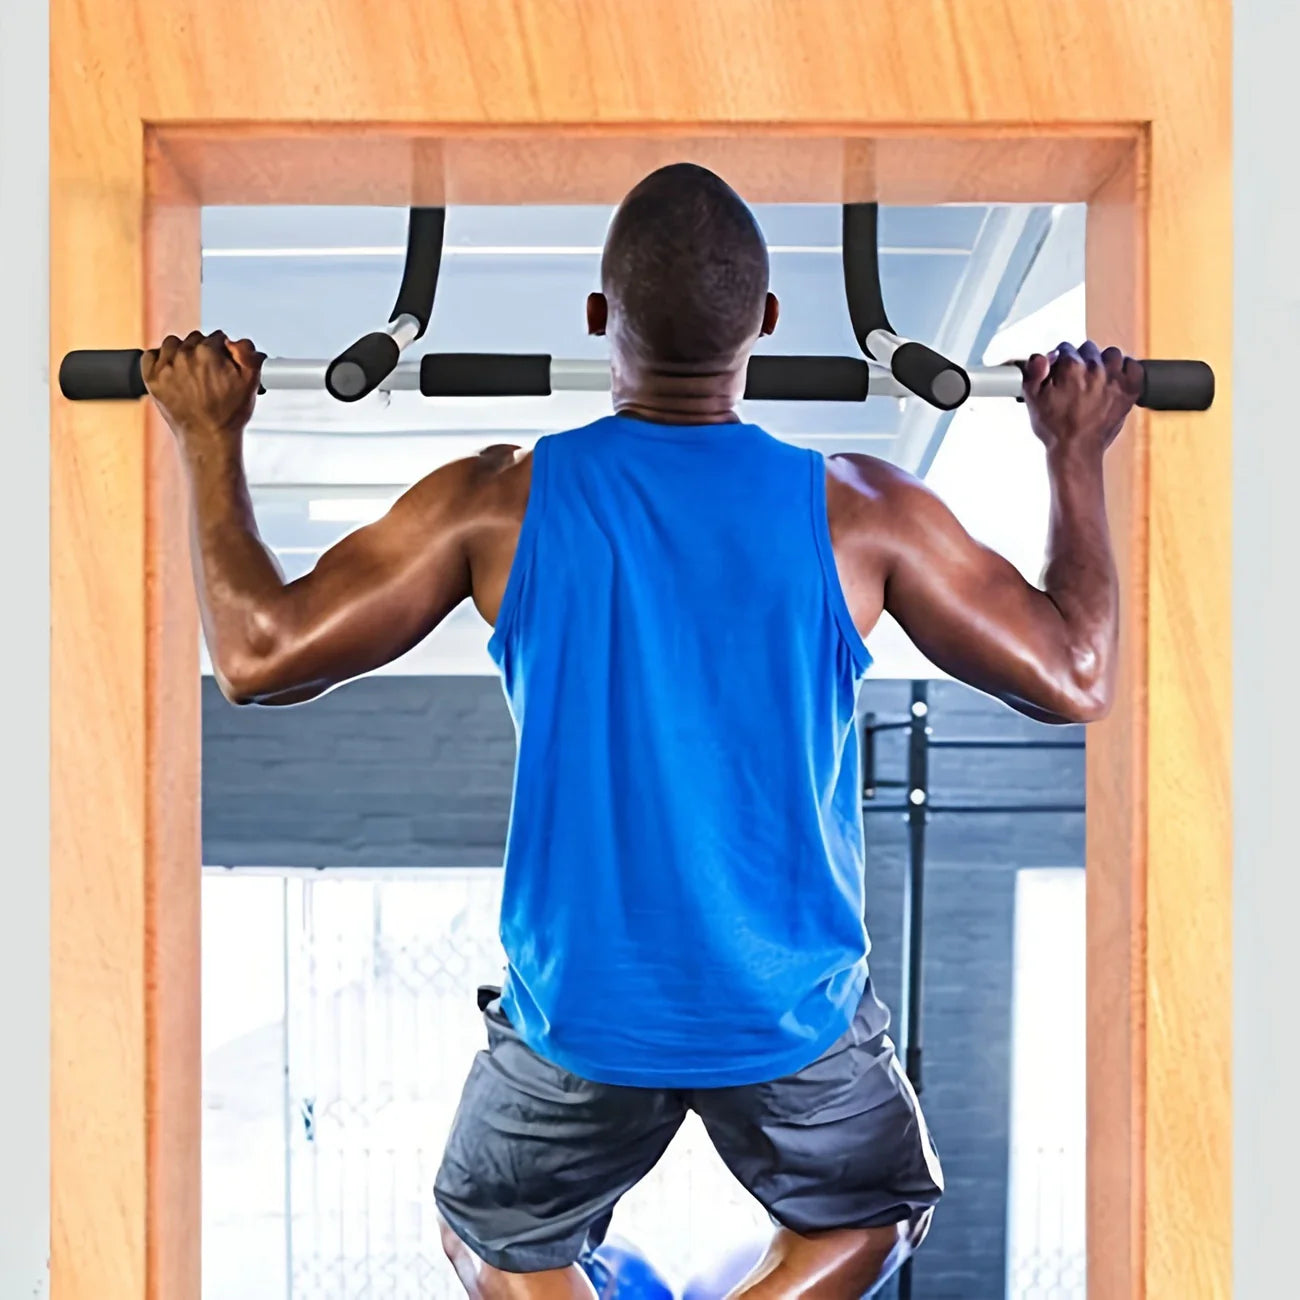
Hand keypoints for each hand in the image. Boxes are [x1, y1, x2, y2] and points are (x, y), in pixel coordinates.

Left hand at [142, 330, 264, 439]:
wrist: (208, 438)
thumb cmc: (229, 414)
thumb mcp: (251, 382)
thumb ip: (247, 354)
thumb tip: (236, 341)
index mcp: (208, 352)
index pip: (216, 338)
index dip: (223, 351)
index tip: (223, 364)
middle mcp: (184, 356)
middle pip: (194, 339)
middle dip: (203, 351)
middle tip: (209, 372)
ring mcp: (165, 367)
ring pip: (172, 344)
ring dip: (181, 352)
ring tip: (191, 371)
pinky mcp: (152, 378)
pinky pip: (150, 355)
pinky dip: (159, 359)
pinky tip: (172, 371)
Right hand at [1020, 341, 1143, 454]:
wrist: (1075, 450)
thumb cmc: (1055, 429)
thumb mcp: (1032, 399)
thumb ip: (1033, 372)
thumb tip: (1040, 356)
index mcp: (1071, 367)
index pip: (1066, 348)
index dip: (1060, 359)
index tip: (1060, 371)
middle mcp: (1095, 368)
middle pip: (1089, 349)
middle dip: (1081, 360)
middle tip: (1076, 378)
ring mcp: (1115, 378)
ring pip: (1112, 354)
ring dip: (1104, 362)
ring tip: (1096, 377)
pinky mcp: (1129, 390)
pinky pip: (1134, 367)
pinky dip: (1127, 369)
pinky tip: (1115, 378)